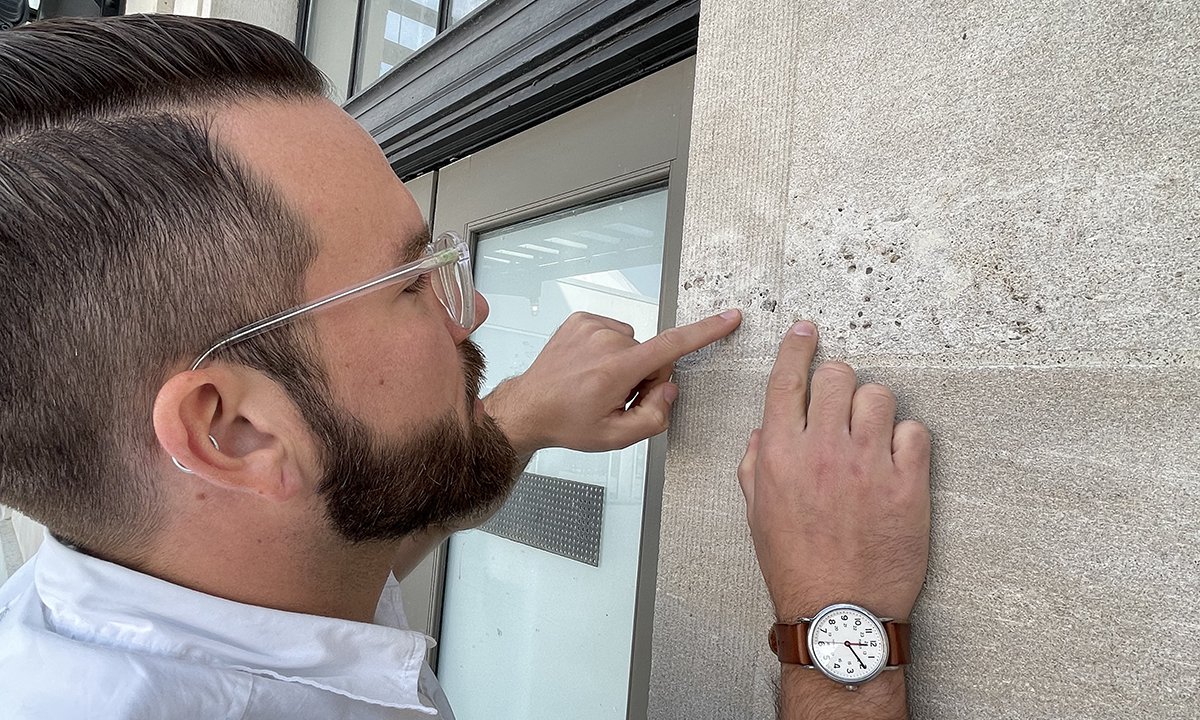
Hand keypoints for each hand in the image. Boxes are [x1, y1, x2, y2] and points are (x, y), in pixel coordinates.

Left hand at [484, 309, 741, 455]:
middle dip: (644, 377)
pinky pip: (614, 333)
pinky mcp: (580, 319)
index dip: (706, 332)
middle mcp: (605, 341)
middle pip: (652, 355)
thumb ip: (654, 417)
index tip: (729, 318)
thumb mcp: (616, 437)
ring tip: (597, 385)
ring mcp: (591, 326)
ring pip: (633, 345)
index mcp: (617, 369)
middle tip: (616, 399)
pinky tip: (589, 369)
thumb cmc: (568, 423)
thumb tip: (668, 389)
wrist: (527, 407)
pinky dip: (609, 351)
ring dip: (625, 364)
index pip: (673, 346)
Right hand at [737, 321, 930, 621]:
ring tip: (870, 436)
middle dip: (838, 382)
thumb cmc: (795, 566)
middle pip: (837, 376)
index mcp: (780, 455)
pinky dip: (906, 440)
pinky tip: (895, 461)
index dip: (797, 347)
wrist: (837, 610)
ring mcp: (869, 465)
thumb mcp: (756, 513)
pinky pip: (915, 432)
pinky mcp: (908, 484)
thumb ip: (756, 463)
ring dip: (873, 408)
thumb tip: (765, 430)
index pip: (786, 380)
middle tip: (841, 405)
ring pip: (879, 396)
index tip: (807, 332)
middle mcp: (823, 451)